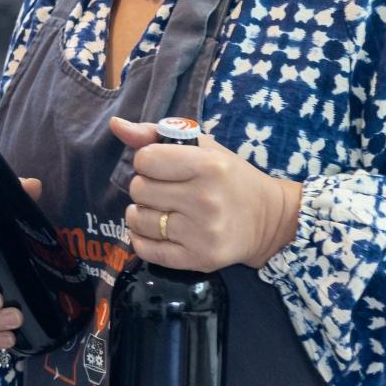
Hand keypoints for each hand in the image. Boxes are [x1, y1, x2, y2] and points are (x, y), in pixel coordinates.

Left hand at [109, 117, 303, 271]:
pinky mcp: (198, 259)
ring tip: (163, 210)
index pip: (145, 160)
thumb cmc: (230, 177)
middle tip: (167, 190)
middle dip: (147, 187)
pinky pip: (145, 250)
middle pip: (138, 190)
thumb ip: (155, 133)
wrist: (269, 220)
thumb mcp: (203, 147)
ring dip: (142, 214)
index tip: (164, 167)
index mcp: (209, 167)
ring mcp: (202, 234)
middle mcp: (206, 201)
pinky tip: (159, 230)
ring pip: (137, 220)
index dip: (148, 161)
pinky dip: (143, 239)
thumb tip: (116, 125)